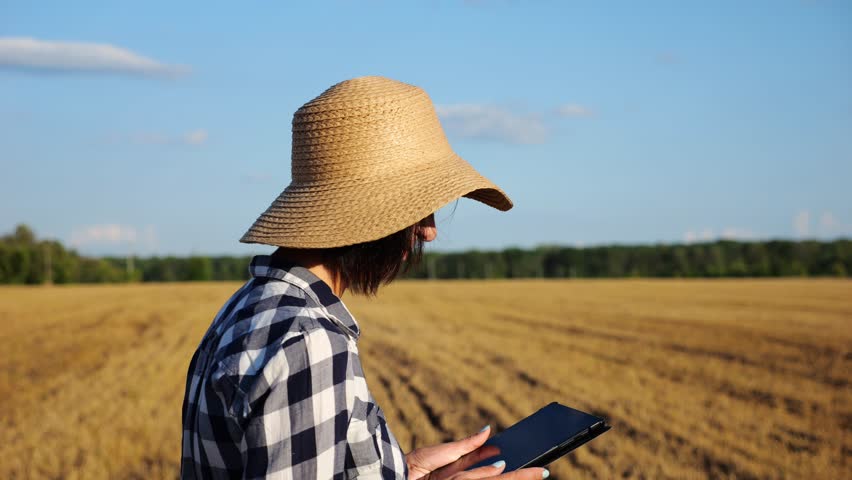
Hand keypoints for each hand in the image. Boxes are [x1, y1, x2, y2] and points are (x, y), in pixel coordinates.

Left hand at [405, 426, 548, 479]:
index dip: (505, 462)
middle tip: (542, 471)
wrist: (387, 476)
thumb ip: (464, 445)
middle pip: (493, 477)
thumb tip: (489, 430)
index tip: (522, 455)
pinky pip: (469, 478)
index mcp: (455, 472)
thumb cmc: (408, 466)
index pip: (484, 467)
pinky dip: (484, 473)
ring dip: (511, 477)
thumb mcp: (436, 453)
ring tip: (534, 472)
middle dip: (518, 476)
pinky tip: (501, 469)